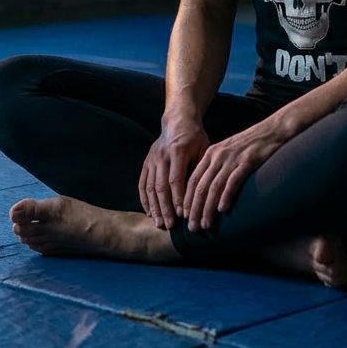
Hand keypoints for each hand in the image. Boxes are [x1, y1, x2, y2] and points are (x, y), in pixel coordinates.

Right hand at [138, 114, 210, 228]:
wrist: (178, 121)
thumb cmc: (195, 138)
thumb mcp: (203, 149)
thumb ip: (200, 169)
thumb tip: (202, 195)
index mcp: (177, 151)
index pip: (176, 179)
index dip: (179, 198)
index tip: (183, 215)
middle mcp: (161, 156)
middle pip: (161, 186)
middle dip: (165, 208)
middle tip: (170, 226)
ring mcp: (151, 159)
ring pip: (150, 187)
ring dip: (154, 207)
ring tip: (159, 223)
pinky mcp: (146, 162)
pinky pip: (143, 183)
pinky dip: (145, 199)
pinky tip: (149, 212)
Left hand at [183, 122, 283, 231]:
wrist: (272, 130)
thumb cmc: (251, 144)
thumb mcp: (229, 152)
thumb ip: (218, 167)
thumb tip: (209, 190)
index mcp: (211, 153)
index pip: (193, 180)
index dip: (187, 199)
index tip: (185, 216)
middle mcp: (218, 156)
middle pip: (200, 186)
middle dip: (194, 209)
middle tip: (192, 227)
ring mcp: (232, 158)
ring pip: (214, 187)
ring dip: (208, 208)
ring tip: (206, 224)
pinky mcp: (247, 161)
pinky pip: (233, 181)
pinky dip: (226, 196)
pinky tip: (223, 210)